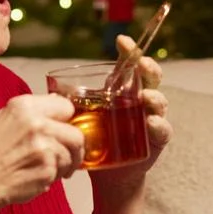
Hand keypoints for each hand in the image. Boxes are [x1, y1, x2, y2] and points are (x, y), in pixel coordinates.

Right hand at [0, 93, 84, 213]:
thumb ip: (27, 112)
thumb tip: (53, 102)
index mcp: (23, 107)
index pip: (65, 106)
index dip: (65, 121)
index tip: (63, 130)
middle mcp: (37, 123)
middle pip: (76, 133)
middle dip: (72, 147)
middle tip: (65, 156)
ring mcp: (44, 147)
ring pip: (72, 154)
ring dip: (64, 164)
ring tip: (45, 170)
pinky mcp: (47, 169)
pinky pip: (62, 172)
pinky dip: (53, 177)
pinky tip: (35, 178)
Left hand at [88, 39, 169, 213]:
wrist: (108, 172)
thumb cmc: (95, 137)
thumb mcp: (85, 115)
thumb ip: (75, 101)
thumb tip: (50, 88)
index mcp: (124, 89)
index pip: (130, 64)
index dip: (130, 50)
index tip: (122, 41)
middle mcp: (141, 99)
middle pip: (151, 77)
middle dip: (148, 68)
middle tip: (141, 63)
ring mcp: (151, 118)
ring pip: (159, 101)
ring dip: (154, 97)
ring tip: (145, 98)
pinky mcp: (157, 140)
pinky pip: (163, 130)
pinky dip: (159, 126)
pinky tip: (152, 124)